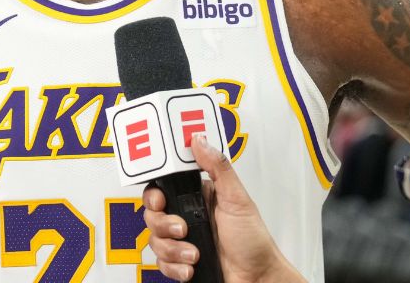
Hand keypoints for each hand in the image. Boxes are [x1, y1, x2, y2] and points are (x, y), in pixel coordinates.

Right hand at [142, 135, 307, 282]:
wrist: (257, 279)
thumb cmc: (253, 241)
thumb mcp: (237, 199)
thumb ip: (217, 167)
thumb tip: (199, 140)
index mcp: (197, 197)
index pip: (163, 188)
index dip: (154, 194)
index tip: (159, 199)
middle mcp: (187, 217)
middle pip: (152, 214)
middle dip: (163, 224)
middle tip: (183, 229)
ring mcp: (182, 241)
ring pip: (154, 240)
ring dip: (173, 249)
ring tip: (194, 254)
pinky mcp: (180, 263)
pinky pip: (161, 263)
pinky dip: (174, 267)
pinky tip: (191, 268)